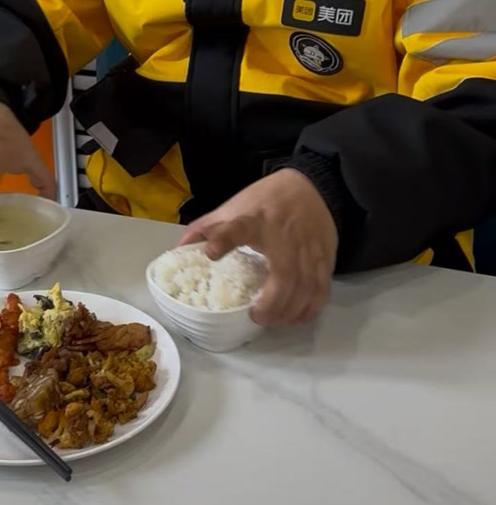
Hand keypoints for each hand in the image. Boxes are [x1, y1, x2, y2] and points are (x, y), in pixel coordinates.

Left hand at [177, 168, 337, 325]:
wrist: (310, 186)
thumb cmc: (266, 200)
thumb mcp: (234, 207)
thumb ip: (207, 228)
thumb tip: (178, 249)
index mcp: (254, 219)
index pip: (236, 228)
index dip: (223, 240)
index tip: (211, 254)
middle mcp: (283, 236)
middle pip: (283, 276)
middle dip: (271, 304)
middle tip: (255, 315)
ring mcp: (308, 249)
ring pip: (305, 289)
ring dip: (289, 311)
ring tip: (272, 319)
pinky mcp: (325, 258)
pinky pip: (321, 290)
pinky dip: (309, 309)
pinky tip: (294, 316)